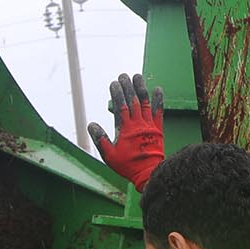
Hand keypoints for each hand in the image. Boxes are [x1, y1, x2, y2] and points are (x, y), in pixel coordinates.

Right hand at [89, 72, 165, 191]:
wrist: (149, 173)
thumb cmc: (127, 165)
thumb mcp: (108, 155)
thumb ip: (100, 139)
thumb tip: (91, 125)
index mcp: (125, 129)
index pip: (120, 107)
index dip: (117, 94)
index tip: (114, 83)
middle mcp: (137, 124)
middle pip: (132, 101)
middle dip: (127, 87)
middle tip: (123, 75)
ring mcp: (149, 125)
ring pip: (145, 103)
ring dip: (141, 88)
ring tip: (137, 76)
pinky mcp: (158, 129)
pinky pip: (158, 112)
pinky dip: (158, 100)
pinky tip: (157, 88)